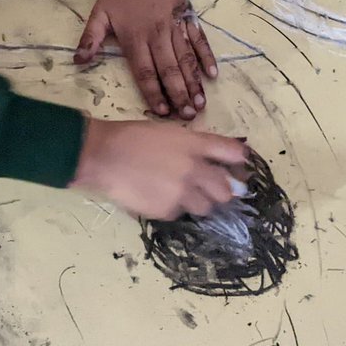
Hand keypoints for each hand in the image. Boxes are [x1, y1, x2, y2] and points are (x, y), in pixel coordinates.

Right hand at [71, 118, 247, 219]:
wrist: (104, 155)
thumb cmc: (134, 137)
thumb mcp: (170, 132)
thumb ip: (196, 145)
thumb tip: (216, 161)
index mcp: (196, 144)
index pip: (234, 154)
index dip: (240, 163)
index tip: (239, 168)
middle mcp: (195, 169)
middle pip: (226, 190)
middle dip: (220, 192)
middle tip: (208, 189)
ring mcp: (182, 192)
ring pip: (206, 208)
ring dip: (199, 203)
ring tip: (181, 194)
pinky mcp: (167, 210)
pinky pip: (181, 214)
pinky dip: (175, 208)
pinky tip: (159, 196)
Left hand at [75, 0, 216, 119]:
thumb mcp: (98, 14)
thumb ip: (89, 39)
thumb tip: (77, 62)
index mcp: (135, 37)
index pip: (145, 70)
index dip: (154, 92)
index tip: (163, 112)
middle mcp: (156, 34)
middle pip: (169, 68)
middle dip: (178, 94)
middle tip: (187, 116)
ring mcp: (174, 26)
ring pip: (186, 58)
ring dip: (194, 82)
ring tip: (200, 104)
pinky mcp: (187, 17)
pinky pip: (199, 39)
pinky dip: (206, 56)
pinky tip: (212, 75)